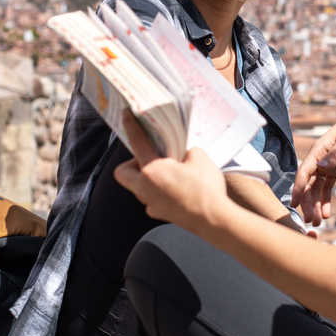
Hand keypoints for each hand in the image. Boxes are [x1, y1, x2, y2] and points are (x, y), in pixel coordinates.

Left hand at [114, 111, 228, 231]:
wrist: (213, 219)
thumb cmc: (205, 188)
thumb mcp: (199, 157)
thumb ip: (185, 151)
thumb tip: (182, 154)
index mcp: (152, 170)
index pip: (136, 142)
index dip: (131, 126)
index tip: (126, 115)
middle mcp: (145, 188)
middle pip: (123, 173)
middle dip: (131, 163)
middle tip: (150, 158)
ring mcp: (150, 203)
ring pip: (138, 187)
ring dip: (148, 177)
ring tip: (169, 172)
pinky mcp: (160, 213)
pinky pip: (153, 198)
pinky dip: (160, 191)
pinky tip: (177, 189)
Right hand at [292, 105, 335, 225]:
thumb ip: (335, 154)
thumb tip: (321, 167)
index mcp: (317, 152)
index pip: (303, 173)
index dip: (298, 189)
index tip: (293, 204)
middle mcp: (318, 160)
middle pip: (308, 185)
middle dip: (308, 203)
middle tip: (311, 221)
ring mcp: (325, 166)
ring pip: (316, 189)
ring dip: (316, 205)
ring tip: (318, 222)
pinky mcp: (334, 170)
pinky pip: (326, 188)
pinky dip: (325, 200)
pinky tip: (326, 213)